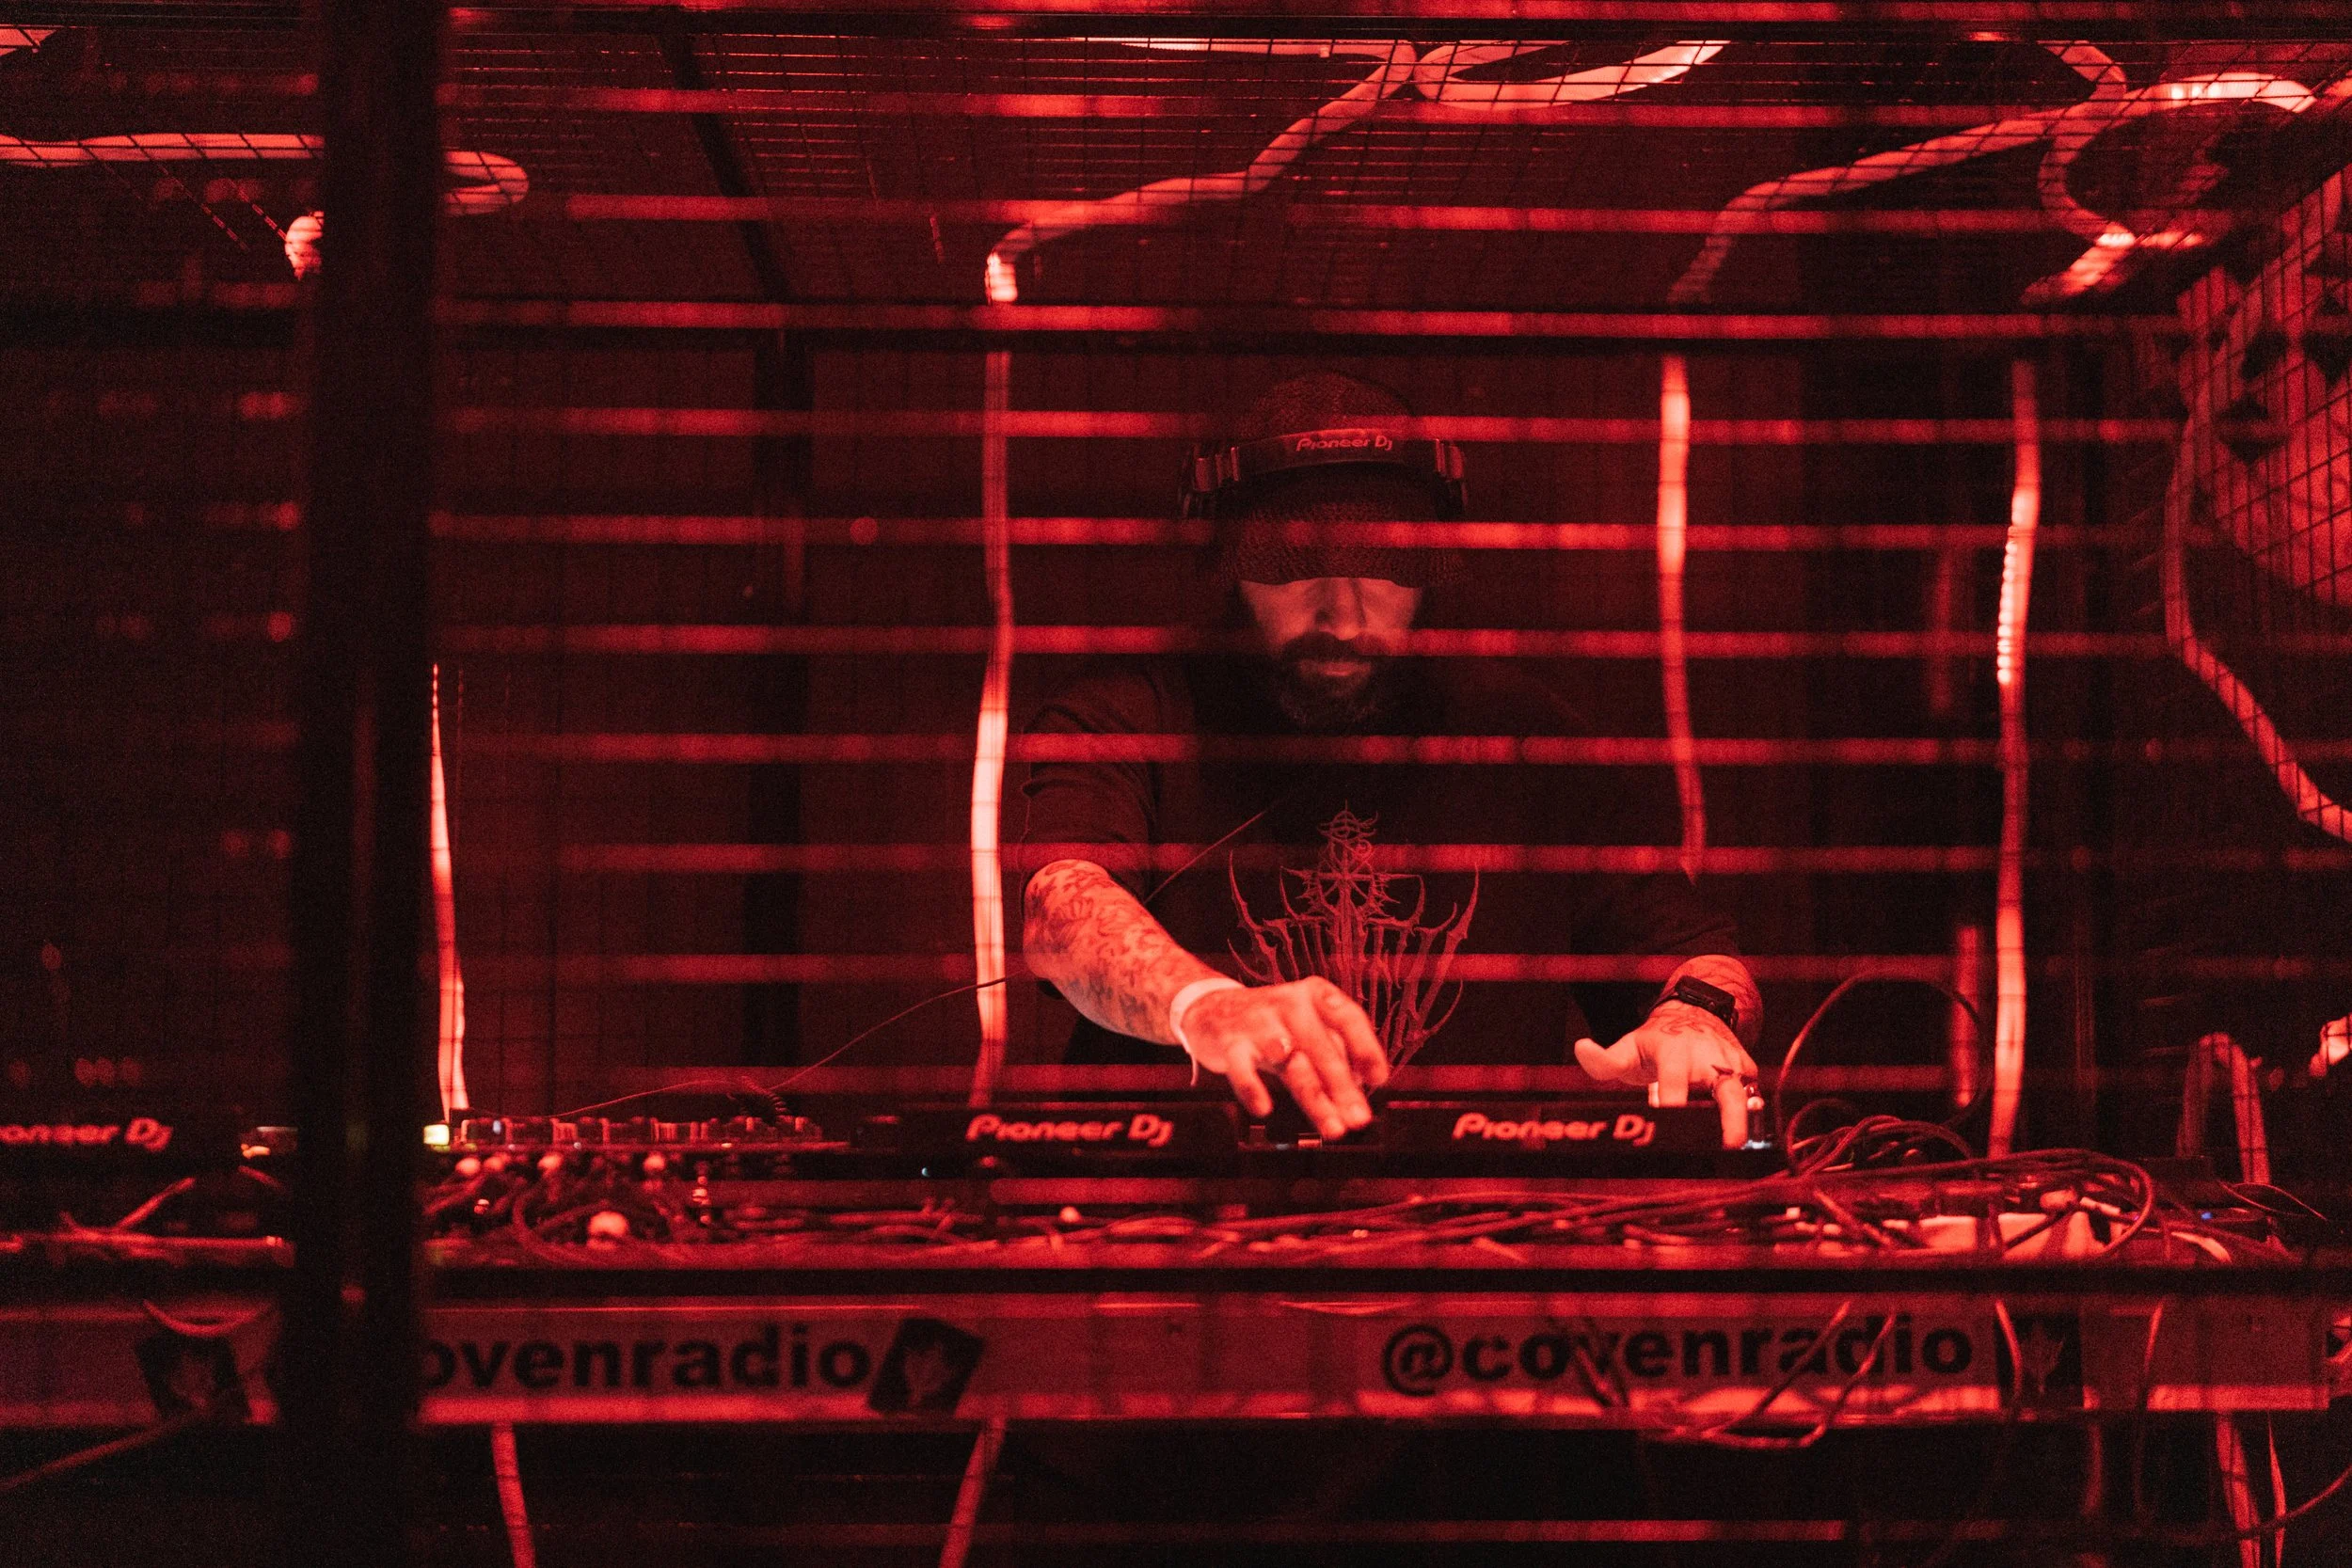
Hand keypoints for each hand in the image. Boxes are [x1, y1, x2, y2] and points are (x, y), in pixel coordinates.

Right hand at [1178, 978, 1388, 1138]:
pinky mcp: (1231, 1043)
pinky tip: (1264, 1108)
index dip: (1366, 1049)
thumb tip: (1366, 1084)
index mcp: (1315, 995)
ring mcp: (1259, 1023)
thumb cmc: (1273, 1023)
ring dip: (1315, 1099)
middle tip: (1359, 1120)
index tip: (1378, 1081)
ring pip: (1291, 1064)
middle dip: (1344, 1089)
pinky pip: (1242, 1068)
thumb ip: (1336, 1050)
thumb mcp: (1307, 1026)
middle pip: (1322, 1049)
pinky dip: (1251, 1088)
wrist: (1213, 1008)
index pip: (1348, 1018)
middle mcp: (1290, 1003)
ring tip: (1333, 1128)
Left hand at [1575, 1002, 1760, 1148]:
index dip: (1673, 1099)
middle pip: (1727, 1088)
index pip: (1674, 1078)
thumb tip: (1582, 1049)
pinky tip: (1741, 1138)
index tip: (1670, 1118)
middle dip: (1732, 1117)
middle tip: (1731, 1145)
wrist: (1694, 1014)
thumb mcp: (1629, 1047)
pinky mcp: (1748, 1071)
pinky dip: (1749, 1118)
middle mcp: (1708, 1056)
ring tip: (1739, 1149)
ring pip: (1746, 1094)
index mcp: (1674, 1051)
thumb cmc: (1657, 1041)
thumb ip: (1605, 1060)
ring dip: (1745, 1121)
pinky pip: (1754, 1096)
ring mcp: (1732, 1062)